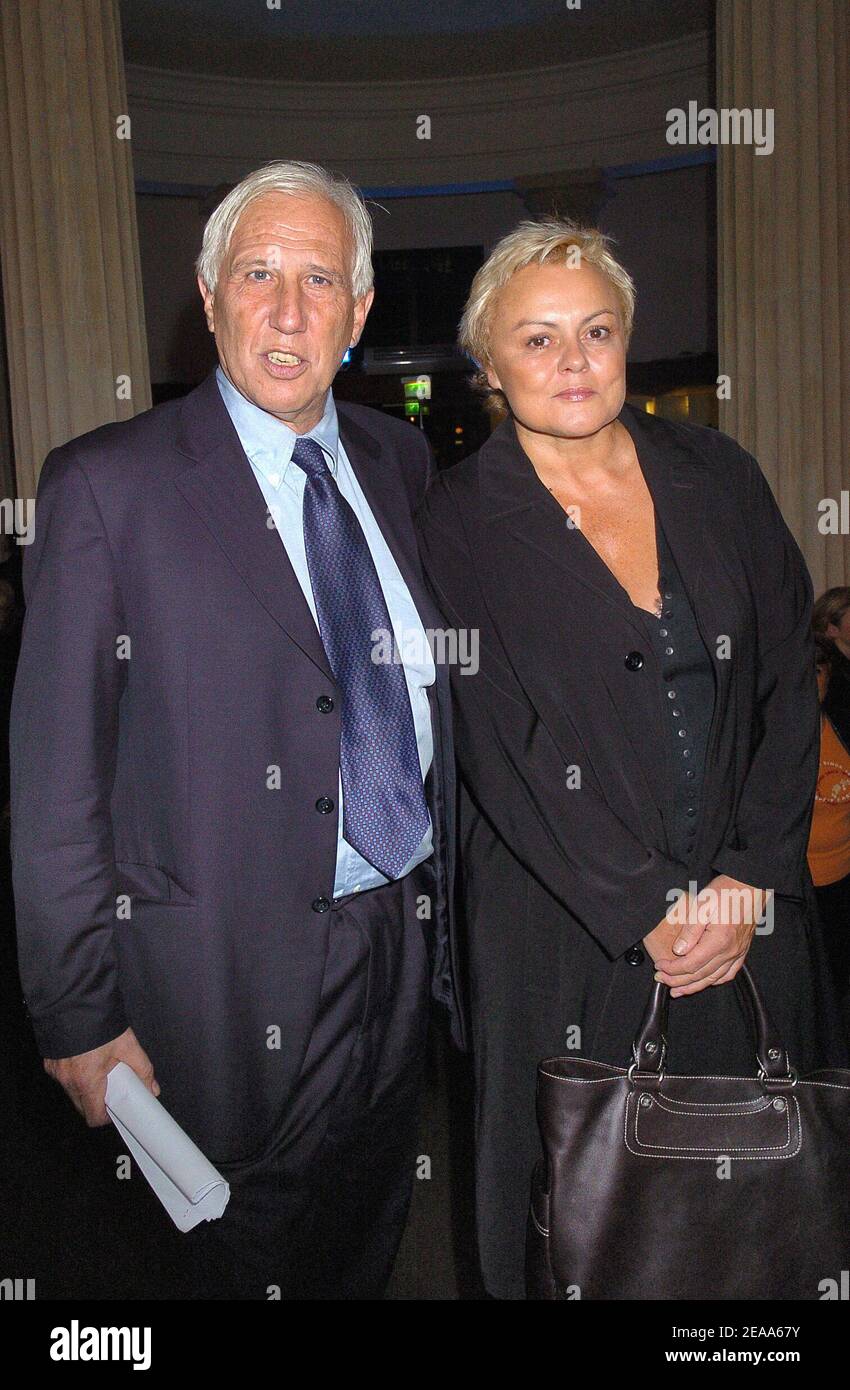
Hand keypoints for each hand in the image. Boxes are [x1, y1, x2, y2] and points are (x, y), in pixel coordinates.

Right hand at [43, 1028, 159, 1126]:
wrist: (74, 1001)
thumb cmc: (99, 1022)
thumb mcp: (128, 1045)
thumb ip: (143, 1069)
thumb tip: (152, 1088)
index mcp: (87, 1081)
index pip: (94, 1117)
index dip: (107, 1116)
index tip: (116, 1107)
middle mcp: (68, 1081)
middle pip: (83, 1106)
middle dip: (98, 1100)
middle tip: (112, 1084)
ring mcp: (56, 1072)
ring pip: (73, 1091)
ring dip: (87, 1086)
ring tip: (101, 1067)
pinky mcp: (50, 1062)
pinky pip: (64, 1077)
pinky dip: (76, 1074)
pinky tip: (87, 1058)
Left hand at [649, 875, 768, 996]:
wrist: (750, 886)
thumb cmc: (726, 892)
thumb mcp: (702, 906)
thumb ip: (690, 931)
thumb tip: (679, 951)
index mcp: (718, 941)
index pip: (690, 965)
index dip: (672, 969)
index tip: (659, 967)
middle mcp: (729, 952)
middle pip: (700, 975)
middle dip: (678, 980)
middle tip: (661, 980)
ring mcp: (737, 953)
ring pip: (713, 978)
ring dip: (694, 987)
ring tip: (678, 990)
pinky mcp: (742, 950)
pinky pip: (729, 973)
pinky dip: (715, 981)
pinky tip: (706, 982)